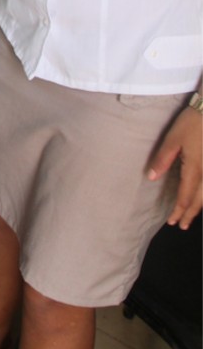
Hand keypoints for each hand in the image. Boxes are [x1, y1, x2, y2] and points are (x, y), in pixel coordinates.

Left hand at [148, 107, 201, 228]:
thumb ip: (162, 159)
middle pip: (200, 200)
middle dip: (190, 214)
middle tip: (182, 225)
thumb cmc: (192, 123)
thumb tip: (151, 177)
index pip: (185, 197)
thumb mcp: (173, 139)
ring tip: (191, 216)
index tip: (172, 221)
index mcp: (194, 169)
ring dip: (200, 207)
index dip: (178, 210)